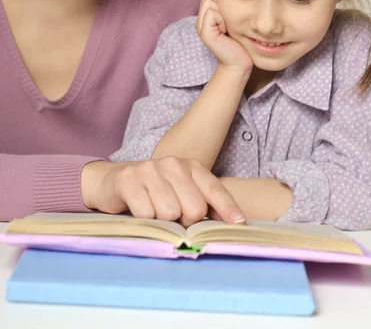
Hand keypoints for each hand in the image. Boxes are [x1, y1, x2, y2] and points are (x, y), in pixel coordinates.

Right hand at [81, 157, 245, 226]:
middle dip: (185, 221)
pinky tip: (138, 210)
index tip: (239, 224)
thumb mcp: (181, 192)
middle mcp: (173, 163)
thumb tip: (232, 224)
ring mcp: (150, 169)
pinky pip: (146, 214)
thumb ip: (204, 204)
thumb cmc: (153, 192)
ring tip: (153, 210)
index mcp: (191, 166)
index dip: (228, 208)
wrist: (113, 181)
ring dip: (162, 221)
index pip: (214, 189)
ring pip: (170, 213)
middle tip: (173, 217)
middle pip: (194, 208)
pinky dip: (144, 220)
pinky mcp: (129, 179)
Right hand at [196, 0, 252, 73]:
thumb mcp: (232, 19)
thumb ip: (225, 6)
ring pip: (209, 2)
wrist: (239, 62)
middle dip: (222, 6)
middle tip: (228, 23)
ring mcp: (200, 26)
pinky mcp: (204, 32)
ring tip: (226, 27)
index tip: (230, 17)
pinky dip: (221, 20)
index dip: (222, 1)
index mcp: (206, 16)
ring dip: (223, 13)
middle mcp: (200, 19)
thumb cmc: (239, 41)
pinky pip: (211, 13)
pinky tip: (225, 31)